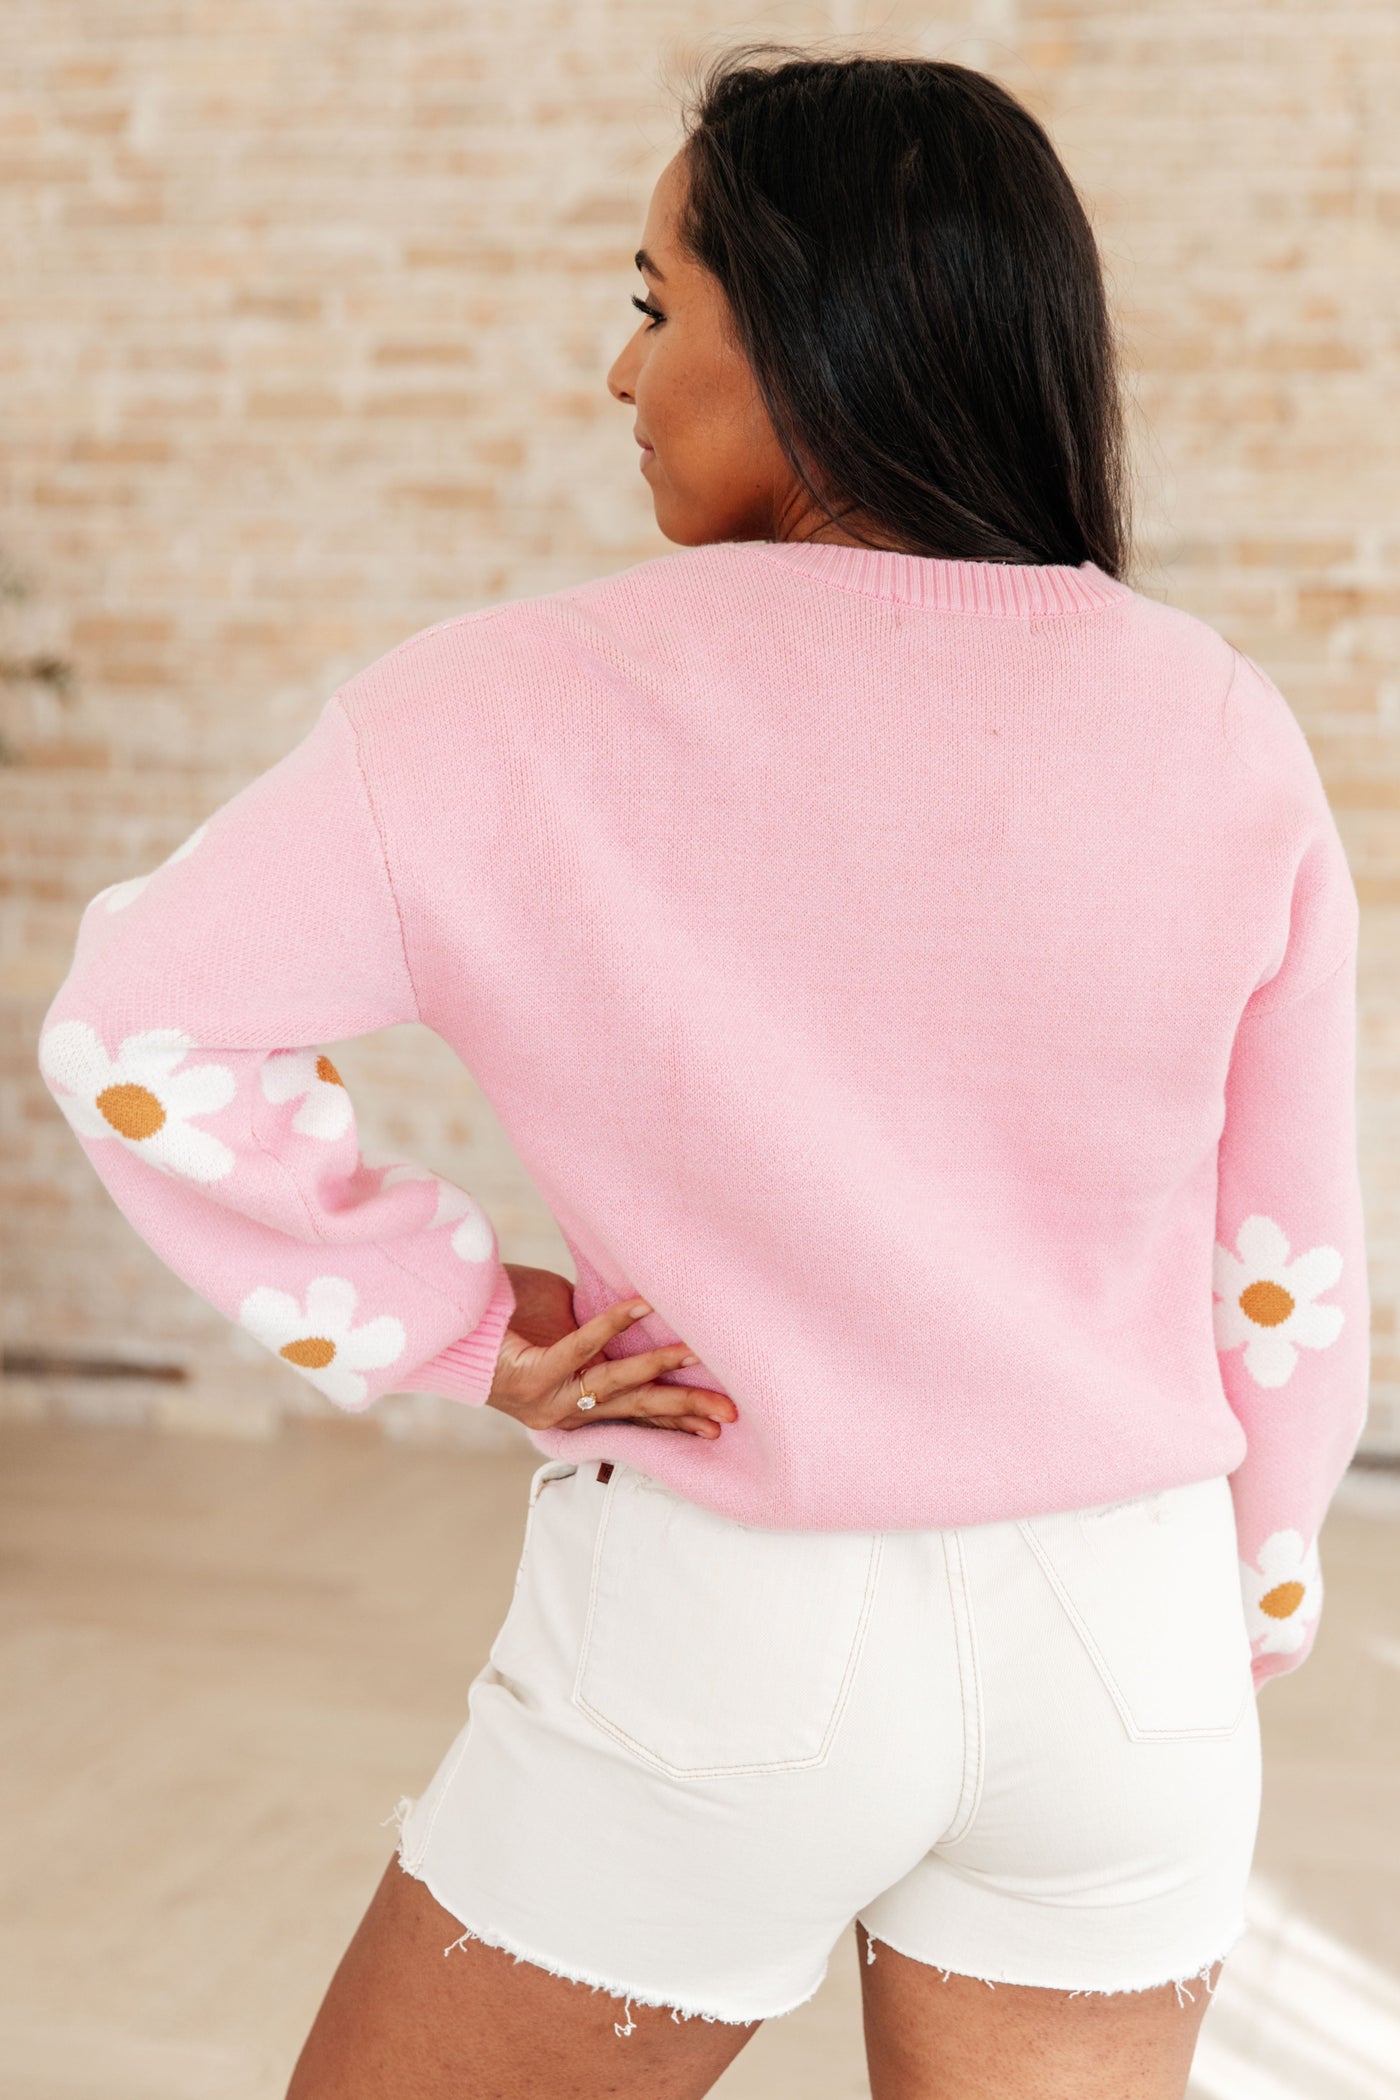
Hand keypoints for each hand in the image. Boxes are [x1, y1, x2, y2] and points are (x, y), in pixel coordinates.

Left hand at [488, 1264, 737, 1438]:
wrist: (452, 1320)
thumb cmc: (509, 1318)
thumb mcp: (567, 1328)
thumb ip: (602, 1332)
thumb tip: (648, 1307)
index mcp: (579, 1404)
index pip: (639, 1416)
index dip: (680, 1420)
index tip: (718, 1425)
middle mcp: (568, 1408)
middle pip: (640, 1410)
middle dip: (687, 1409)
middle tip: (730, 1412)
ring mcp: (551, 1395)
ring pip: (618, 1383)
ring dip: (661, 1366)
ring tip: (698, 1353)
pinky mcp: (534, 1372)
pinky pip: (582, 1347)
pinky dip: (613, 1325)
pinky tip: (642, 1306)